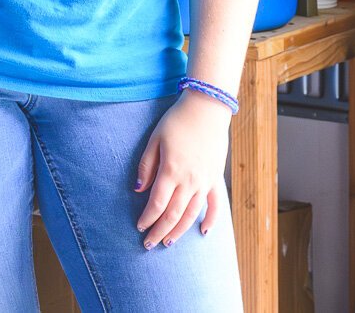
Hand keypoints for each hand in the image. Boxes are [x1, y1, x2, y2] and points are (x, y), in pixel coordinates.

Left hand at [134, 91, 232, 248]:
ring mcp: (205, 182)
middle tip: (148, 244)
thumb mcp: (154, 140)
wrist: (206, 110)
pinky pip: (215, 205)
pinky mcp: (216, 179)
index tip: (139, 227)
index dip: (147, 218)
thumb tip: (139, 190)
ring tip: (168, 242)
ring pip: (192, 214)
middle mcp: (190, 181)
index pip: (157, 203)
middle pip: (173, 214)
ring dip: (180, 230)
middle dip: (159, 230)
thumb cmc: (176, 122)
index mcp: (171, 171)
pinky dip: (211, 220)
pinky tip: (204, 231)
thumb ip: (146, 166)